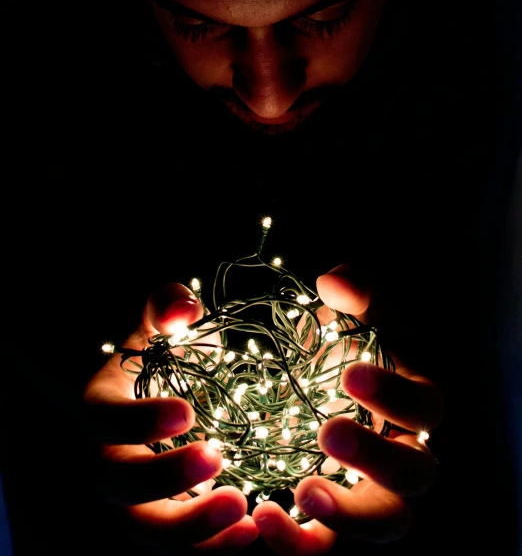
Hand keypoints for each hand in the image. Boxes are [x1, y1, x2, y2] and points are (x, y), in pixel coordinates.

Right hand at [83, 283, 258, 553]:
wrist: (160, 392)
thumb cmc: (161, 352)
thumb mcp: (160, 319)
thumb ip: (166, 304)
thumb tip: (182, 310)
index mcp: (102, 409)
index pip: (106, 421)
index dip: (139, 421)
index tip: (186, 413)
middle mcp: (109, 460)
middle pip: (120, 487)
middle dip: (165, 479)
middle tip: (215, 459)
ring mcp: (135, 497)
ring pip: (148, 529)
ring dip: (193, 528)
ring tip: (243, 510)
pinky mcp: (167, 517)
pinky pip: (182, 543)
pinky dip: (214, 544)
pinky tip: (253, 528)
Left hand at [252, 265, 442, 553]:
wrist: (321, 375)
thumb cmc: (346, 338)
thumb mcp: (352, 308)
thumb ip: (352, 290)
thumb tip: (335, 283)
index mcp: (415, 402)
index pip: (425, 407)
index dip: (394, 396)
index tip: (351, 375)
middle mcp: (405, 453)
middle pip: (414, 476)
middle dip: (376, 458)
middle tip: (328, 431)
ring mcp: (373, 490)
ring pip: (386, 524)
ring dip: (348, 517)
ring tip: (304, 493)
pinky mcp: (334, 513)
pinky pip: (328, 542)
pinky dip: (300, 540)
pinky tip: (263, 514)